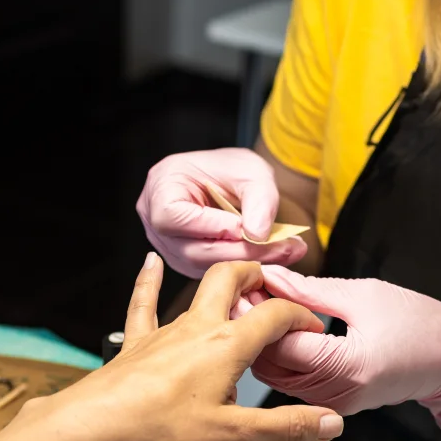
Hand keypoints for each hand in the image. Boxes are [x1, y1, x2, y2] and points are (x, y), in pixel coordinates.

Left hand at [0, 255, 342, 440]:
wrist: (97, 424)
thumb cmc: (161, 428)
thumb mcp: (234, 435)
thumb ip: (286, 426)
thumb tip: (332, 421)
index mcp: (228, 345)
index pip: (275, 314)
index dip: (300, 316)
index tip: (312, 328)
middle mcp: (198, 327)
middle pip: (233, 280)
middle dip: (258, 276)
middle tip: (274, 285)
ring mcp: (164, 330)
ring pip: (195, 291)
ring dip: (220, 281)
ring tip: (238, 277)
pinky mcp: (136, 342)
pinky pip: (143, 303)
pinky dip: (148, 280)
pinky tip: (149, 263)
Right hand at [135, 149, 308, 277]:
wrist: (231, 180)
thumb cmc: (233, 169)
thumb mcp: (252, 172)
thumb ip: (258, 200)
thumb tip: (257, 235)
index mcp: (160, 188)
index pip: (175, 217)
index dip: (212, 227)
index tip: (248, 229)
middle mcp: (154, 220)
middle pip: (191, 249)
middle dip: (240, 252)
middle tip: (285, 249)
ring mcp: (167, 245)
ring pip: (202, 266)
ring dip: (245, 264)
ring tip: (287, 253)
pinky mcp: (184, 261)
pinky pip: (210, 271)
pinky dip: (241, 267)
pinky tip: (271, 259)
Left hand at [250, 267, 440, 440]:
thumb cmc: (419, 322)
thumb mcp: (364, 295)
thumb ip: (311, 290)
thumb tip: (270, 277)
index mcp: (347, 366)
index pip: (281, 343)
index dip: (256, 313)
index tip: (246, 285)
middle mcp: (336, 393)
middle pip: (271, 364)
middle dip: (253, 329)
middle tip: (247, 293)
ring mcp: (333, 403)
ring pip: (275, 376)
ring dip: (262, 343)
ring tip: (260, 306)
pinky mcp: (332, 404)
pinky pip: (291, 381)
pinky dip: (280, 355)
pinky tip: (278, 328)